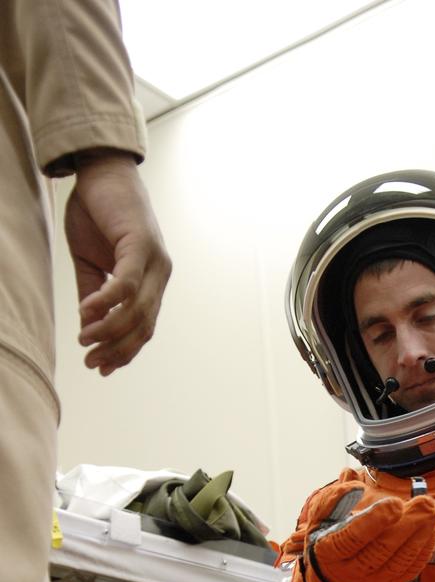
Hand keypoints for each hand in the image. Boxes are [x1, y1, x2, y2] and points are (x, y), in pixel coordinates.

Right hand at [64, 151, 171, 374]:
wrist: (101, 170)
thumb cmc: (98, 214)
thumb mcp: (91, 262)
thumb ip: (93, 295)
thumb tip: (88, 327)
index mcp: (152, 282)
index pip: (144, 327)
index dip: (125, 352)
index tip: (102, 368)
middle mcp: (159, 274)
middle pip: (144, 326)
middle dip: (118, 349)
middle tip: (91, 362)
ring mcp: (155, 260)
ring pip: (137, 310)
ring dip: (110, 330)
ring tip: (85, 339)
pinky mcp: (142, 244)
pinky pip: (126, 283)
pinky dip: (107, 302)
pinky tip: (87, 313)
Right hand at [303, 481, 434, 581]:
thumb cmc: (326, 540)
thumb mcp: (319, 519)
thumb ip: (333, 498)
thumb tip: (352, 477)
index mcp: (329, 551)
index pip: (352, 537)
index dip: (375, 521)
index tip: (395, 502)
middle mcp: (351, 571)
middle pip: (382, 549)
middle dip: (408, 524)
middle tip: (426, 502)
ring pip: (400, 560)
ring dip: (422, 534)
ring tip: (434, 510)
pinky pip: (411, 568)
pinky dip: (426, 547)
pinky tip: (434, 526)